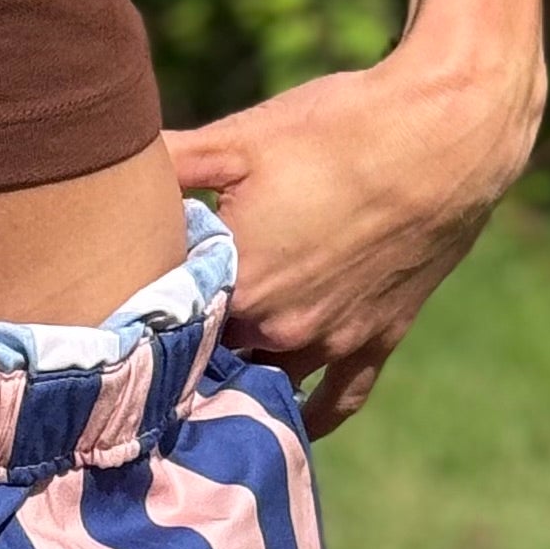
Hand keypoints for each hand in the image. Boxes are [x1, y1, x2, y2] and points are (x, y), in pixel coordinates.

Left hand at [164, 45, 545, 434]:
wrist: (445, 137)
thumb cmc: (338, 128)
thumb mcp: (241, 137)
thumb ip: (169, 160)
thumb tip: (103, 152)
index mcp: (235, 283)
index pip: (169, 324)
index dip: (148, 314)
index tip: (125, 312)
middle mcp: (279, 326)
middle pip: (214, 355)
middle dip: (191, 344)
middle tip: (161, 336)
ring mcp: (332, 339)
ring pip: (268, 377)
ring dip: (243, 372)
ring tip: (211, 371)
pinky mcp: (377, 339)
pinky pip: (339, 398)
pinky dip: (310, 413)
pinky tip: (289, 420)